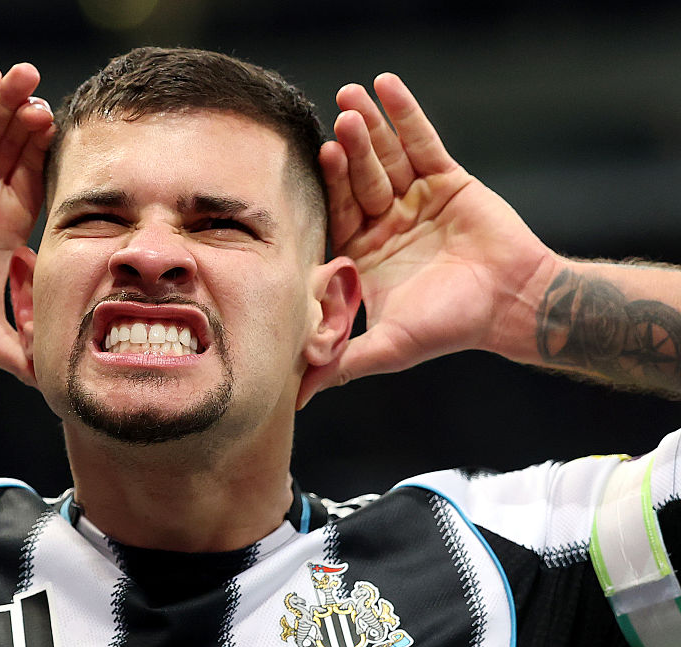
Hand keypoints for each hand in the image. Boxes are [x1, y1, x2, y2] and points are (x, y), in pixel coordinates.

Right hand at [0, 63, 53, 381]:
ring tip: (25, 76)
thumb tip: (58, 386)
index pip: (35, 182)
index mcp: (2, 224)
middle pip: (13, 148)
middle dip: (30, 124)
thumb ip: (20, 355)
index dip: (49, 161)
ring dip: (3, 102)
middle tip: (49, 102)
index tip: (69, 143)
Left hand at [300, 73, 556, 402]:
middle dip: (352, 150)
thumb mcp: (387, 347)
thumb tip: (295, 399)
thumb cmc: (450, 327)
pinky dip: (407, 114)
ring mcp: (413, 199)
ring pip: (387, 156)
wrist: (513, 305)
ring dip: (372, 126)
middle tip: (341, 122)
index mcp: (363, 254)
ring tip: (354, 96)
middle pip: (361, 178)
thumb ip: (340, 364)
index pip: (338, 213)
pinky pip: (423, 141)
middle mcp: (384, 223)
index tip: (322, 158)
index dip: (332, 187)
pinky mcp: (447, 179)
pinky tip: (387, 86)